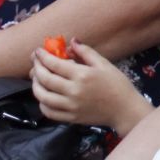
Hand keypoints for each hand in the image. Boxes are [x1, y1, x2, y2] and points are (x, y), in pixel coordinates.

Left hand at [31, 38, 149, 131]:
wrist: (124, 108)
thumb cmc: (117, 83)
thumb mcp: (104, 64)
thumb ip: (85, 52)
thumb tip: (71, 41)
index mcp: (83, 75)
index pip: (55, 64)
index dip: (43, 57)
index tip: (37, 51)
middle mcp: (73, 91)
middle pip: (46, 79)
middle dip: (37, 68)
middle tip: (35, 61)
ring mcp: (70, 106)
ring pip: (43, 97)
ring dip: (36, 86)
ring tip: (36, 78)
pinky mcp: (70, 118)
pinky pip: (49, 112)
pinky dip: (42, 103)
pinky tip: (44, 96)